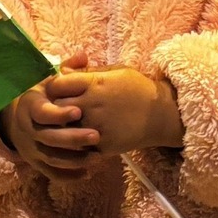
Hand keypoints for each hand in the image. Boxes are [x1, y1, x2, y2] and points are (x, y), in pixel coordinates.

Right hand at [0, 46, 100, 182]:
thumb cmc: (44, 97)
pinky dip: (70, 176)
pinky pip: (52, 174)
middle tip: (96, 136)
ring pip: (52, 158)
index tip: (78, 111)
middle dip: (73, 138)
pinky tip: (89, 173)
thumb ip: (68, 71)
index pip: (41, 112)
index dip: (58, 113)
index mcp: (29, 106)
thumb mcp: (51, 82)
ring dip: (75, 160)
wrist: (23, 119)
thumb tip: (83, 56)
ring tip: (98, 157)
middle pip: (48, 138)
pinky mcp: (37, 164)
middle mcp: (27, 129)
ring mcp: (31, 149)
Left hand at [42, 61, 182, 154]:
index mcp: (94, 83)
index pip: (57, 84)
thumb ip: (87, 72)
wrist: (162, 115)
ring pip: (65, 129)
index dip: (54, 87)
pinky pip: (80, 146)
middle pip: (57, 107)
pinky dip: (78, 143)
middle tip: (60, 109)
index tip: (59, 90)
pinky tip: (83, 138)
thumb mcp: (114, 71)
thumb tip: (63, 70)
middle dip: (56, 107)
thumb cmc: (138, 88)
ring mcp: (97, 127)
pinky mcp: (104, 145)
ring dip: (66, 127)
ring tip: (72, 124)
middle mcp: (92, 105)